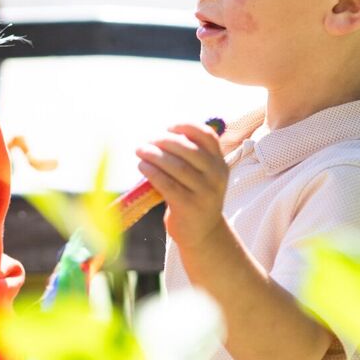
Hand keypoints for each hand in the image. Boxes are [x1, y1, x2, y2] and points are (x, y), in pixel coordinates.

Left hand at [136, 122, 229, 257]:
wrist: (202, 232)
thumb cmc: (194, 197)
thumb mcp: (201, 175)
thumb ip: (188, 157)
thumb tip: (158, 137)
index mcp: (219, 163)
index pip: (207, 136)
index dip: (186, 127)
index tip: (168, 127)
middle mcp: (216, 176)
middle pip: (189, 150)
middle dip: (165, 141)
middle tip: (147, 141)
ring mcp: (205, 192)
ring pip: (178, 167)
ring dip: (155, 155)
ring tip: (140, 151)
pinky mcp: (190, 206)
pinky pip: (168, 185)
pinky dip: (153, 173)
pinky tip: (142, 166)